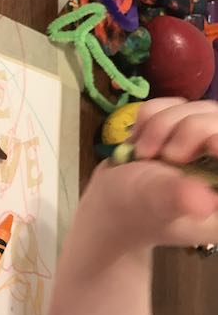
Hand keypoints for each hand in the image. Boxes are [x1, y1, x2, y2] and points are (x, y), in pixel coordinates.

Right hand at [75, 98, 217, 257]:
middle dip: (188, 131)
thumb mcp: (154, 204)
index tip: (210, 145)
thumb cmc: (131, 211)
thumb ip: (177, 196)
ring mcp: (205, 144)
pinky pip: (174, 103)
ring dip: (162, 125)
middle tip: (164, 156)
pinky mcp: (181, 129)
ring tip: (143, 153)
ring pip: (199, 109)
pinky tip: (140, 140)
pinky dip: (151, 117)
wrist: (107, 201)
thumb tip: (206, 200)